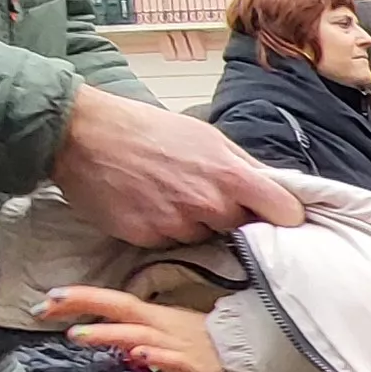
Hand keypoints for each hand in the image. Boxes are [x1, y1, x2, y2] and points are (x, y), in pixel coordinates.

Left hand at [40, 285, 231, 371]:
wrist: (246, 358)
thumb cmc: (203, 346)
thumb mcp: (166, 337)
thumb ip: (137, 336)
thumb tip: (110, 339)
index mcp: (153, 316)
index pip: (113, 302)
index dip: (82, 297)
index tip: (48, 297)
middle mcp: (160, 324)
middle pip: (119, 307)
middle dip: (84, 303)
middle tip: (47, 303)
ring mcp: (174, 343)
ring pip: (136, 334)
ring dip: (106, 333)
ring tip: (74, 335)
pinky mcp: (190, 363)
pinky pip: (169, 358)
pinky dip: (153, 356)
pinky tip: (137, 355)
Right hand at [53, 87, 303, 246]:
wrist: (84, 134)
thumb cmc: (149, 129)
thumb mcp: (208, 137)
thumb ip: (246, 166)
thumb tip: (280, 188)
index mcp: (231, 175)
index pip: (286, 212)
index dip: (286, 216)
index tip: (279, 216)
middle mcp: (208, 204)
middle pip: (243, 228)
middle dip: (231, 215)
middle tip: (204, 193)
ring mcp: (176, 224)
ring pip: (204, 237)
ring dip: (194, 223)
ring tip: (168, 193)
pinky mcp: (146, 237)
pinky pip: (170, 242)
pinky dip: (163, 228)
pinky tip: (147, 203)